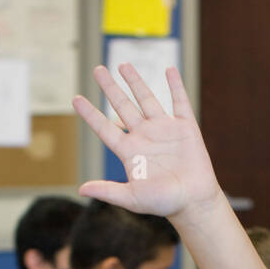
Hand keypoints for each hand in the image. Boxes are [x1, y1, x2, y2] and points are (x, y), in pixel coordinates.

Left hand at [72, 65, 221, 220]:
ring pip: (146, 99)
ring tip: (123, 65)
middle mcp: (144, 136)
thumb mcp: (132, 198)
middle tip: (98, 69)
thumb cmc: (164, 203)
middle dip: (110, 88)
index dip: (90, 114)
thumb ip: (108, 191)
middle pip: (123, 106)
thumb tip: (81, 190)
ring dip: (135, 81)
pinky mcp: (186, 128)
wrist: (193, 202)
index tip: (76, 99)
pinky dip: (175, 85)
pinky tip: (169, 70)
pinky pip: (179, 102)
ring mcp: (164, 129)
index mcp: (130, 151)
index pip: (105, 128)